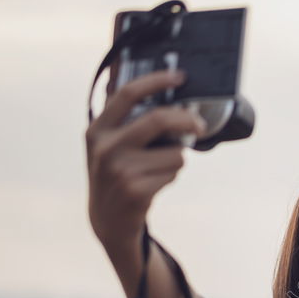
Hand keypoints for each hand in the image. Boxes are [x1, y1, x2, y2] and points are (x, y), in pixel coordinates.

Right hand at [85, 70, 205, 250]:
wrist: (107, 220)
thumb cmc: (115, 174)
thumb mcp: (107, 145)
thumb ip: (125, 120)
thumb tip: (156, 92)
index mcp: (98, 130)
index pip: (128, 94)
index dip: (156, 81)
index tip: (179, 77)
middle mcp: (106, 148)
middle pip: (159, 119)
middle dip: (187, 120)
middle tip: (200, 126)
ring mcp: (120, 171)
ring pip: (174, 153)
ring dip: (177, 160)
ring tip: (158, 169)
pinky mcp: (136, 192)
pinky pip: (173, 173)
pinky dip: (171, 176)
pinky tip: (154, 184)